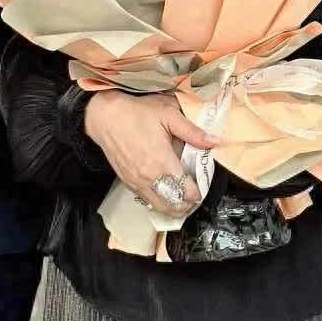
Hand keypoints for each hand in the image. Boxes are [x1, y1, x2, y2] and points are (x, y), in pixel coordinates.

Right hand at [83, 92, 218, 215]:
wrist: (105, 117)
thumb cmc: (136, 113)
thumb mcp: (168, 114)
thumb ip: (193, 131)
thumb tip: (216, 141)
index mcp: (162, 162)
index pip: (186, 191)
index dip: (198, 192)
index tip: (202, 185)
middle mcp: (149, 177)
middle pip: (174, 205)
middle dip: (188, 204)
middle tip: (195, 194)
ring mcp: (137, 182)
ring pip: (160, 207)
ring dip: (174, 206)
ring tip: (182, 197)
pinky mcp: (128, 182)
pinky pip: (147, 200)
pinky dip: (159, 201)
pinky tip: (164, 192)